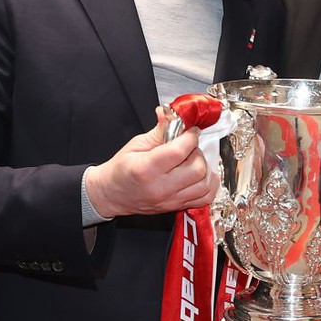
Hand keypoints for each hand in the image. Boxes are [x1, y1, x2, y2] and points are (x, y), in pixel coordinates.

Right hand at [85, 111, 218, 216]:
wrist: (111, 193)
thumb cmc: (121, 170)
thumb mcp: (136, 144)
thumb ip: (159, 130)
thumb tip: (172, 114)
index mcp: (146, 170)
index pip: (179, 151)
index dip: (190, 136)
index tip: (191, 130)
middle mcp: (160, 188)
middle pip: (197, 169)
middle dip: (198, 152)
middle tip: (190, 146)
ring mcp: (169, 201)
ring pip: (204, 185)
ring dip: (205, 168)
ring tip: (194, 160)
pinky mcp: (176, 206)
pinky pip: (204, 198)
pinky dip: (209, 185)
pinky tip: (201, 175)